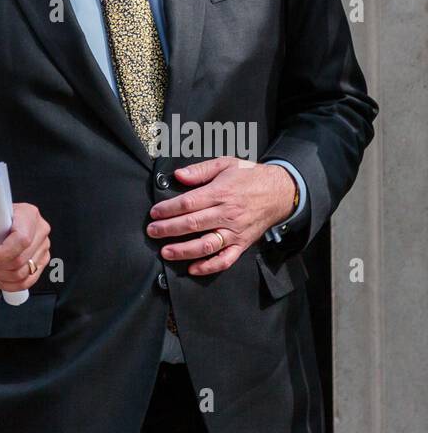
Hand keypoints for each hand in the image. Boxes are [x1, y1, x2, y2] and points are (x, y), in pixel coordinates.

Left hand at [0, 202, 50, 291]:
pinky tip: (0, 277)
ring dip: (3, 275)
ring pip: (24, 273)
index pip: (22, 239)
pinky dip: (11, 284)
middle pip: (22, 259)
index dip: (4, 253)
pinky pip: (28, 281)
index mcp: (28, 214)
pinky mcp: (42, 261)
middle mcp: (40, 229)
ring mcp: (43, 246)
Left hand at [146, 157, 297, 274]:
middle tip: (152, 232)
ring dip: (184, 251)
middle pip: (192, 224)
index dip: (168, 209)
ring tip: (166, 252)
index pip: (188, 203)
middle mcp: (227, 214)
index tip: (154, 213)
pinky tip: (193, 268)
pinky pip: (226, 259)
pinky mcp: (242, 244)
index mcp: (220, 193)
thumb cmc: (250, 177)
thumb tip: (178, 175)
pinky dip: (209, 267)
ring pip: (206, 245)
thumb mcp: (225, 164)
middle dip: (168, 229)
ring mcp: (235, 231)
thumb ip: (200, 170)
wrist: (280, 192)